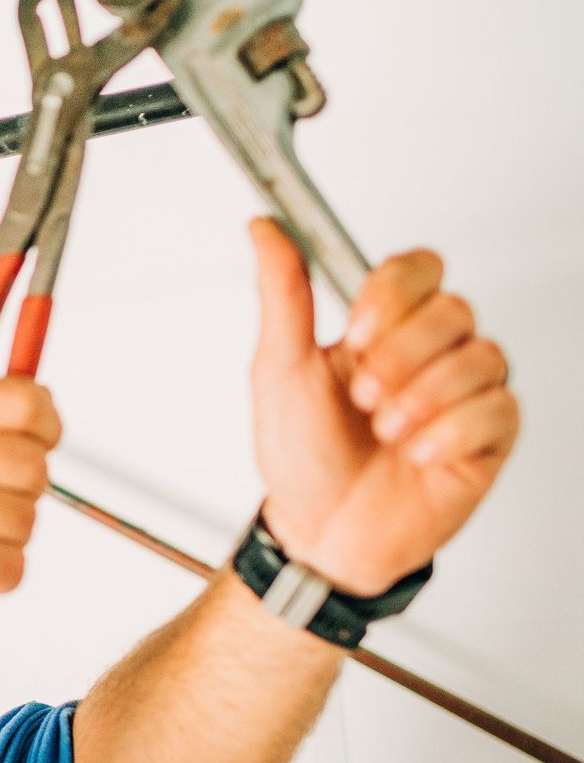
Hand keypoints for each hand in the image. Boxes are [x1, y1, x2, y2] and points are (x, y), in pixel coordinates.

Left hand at [247, 218, 519, 595]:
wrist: (320, 533)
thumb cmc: (301, 456)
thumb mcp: (279, 369)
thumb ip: (282, 294)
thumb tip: (264, 229)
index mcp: (379, 328)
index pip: (418, 268)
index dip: (394, 294)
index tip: (356, 333)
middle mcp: (427, 353)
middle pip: (453, 308)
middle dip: (401, 356)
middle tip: (364, 397)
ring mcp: (462, 393)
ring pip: (482, 355)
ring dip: (422, 398)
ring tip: (386, 431)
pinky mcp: (488, 436)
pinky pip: (499, 409)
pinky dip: (449, 434)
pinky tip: (417, 454)